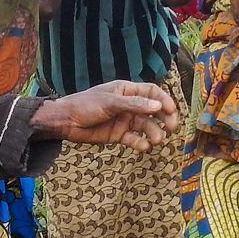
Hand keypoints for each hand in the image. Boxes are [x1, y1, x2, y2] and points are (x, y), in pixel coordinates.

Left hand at [36, 81, 178, 150]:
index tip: (171, 111)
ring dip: (153, 132)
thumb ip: (134, 105)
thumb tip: (158, 106)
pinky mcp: (118, 134)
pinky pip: (134, 138)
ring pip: (145, 126)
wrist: (66, 121)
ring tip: (156, 140)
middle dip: (164, 118)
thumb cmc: (86, 105)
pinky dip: (140, 143)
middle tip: (172, 128)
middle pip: (153, 110)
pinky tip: (142, 146)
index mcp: (126, 90)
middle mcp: (128, 105)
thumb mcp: (111, 102)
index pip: (152, 92)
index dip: (164, 100)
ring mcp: (124, 120)